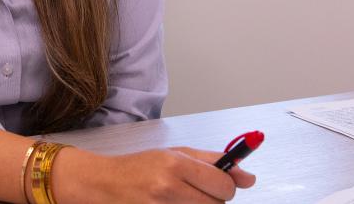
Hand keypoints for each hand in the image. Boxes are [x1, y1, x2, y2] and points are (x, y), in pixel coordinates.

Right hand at [51, 146, 255, 203]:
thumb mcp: (175, 154)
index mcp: (176, 165)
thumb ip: (213, 162)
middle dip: (212, 198)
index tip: (218, 183)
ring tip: (180, 198)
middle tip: (193, 191)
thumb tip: (249, 176)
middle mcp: (169, 187)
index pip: (224, 184)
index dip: (226, 185)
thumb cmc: (139, 167)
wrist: (104, 184)